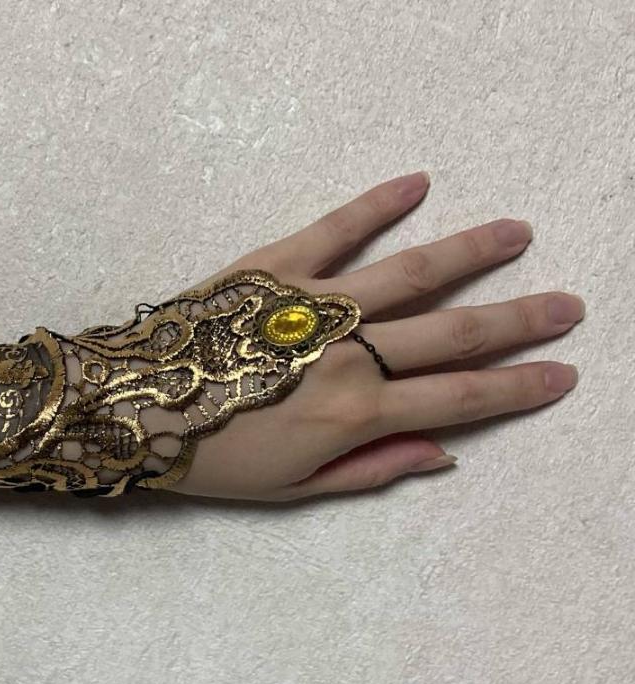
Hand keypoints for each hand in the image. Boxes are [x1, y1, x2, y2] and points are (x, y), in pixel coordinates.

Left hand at [168, 172, 583, 500]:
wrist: (127, 409)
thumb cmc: (210, 459)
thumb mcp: (293, 489)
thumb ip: (373, 468)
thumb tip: (444, 452)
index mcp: (354, 415)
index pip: (460, 399)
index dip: (518, 389)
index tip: (562, 373)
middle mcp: (347, 355)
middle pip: (452, 334)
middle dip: (517, 320)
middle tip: (566, 305)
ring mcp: (312, 304)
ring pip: (410, 274)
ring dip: (471, 252)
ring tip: (517, 233)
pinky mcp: (272, 267)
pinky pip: (335, 229)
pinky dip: (377, 205)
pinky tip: (417, 184)